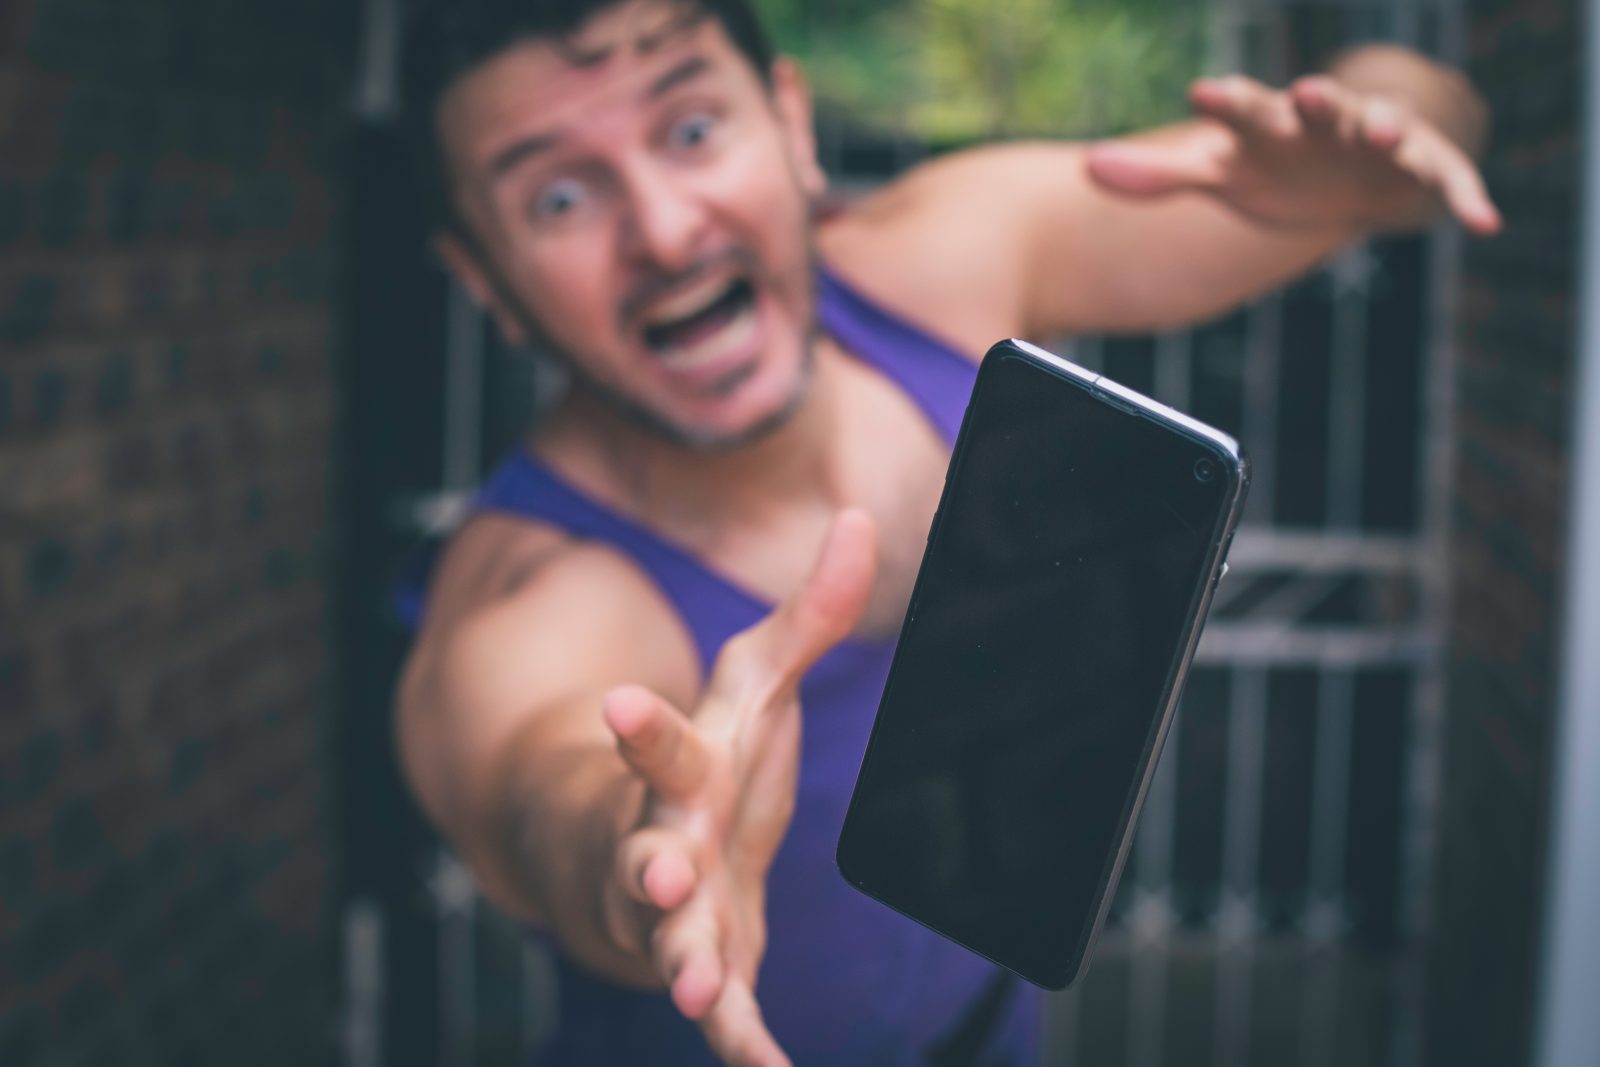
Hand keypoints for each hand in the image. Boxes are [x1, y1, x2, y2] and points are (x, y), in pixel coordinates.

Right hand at [597, 510, 877, 1066]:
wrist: (644, 851)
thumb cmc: (704, 760)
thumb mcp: (756, 683)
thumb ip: (809, 615)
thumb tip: (863, 520)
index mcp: (681, 771)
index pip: (659, 745)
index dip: (640, 729)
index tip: (618, 704)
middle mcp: (664, 845)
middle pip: (648, 855)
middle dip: (650, 867)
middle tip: (660, 874)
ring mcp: (678, 915)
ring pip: (673, 943)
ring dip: (685, 965)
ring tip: (699, 991)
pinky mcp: (710, 966)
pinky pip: (724, 1012)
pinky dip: (741, 1043)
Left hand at [1085, 73, 1500, 235]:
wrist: (1344, 172)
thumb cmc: (1274, 166)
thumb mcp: (1220, 173)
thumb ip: (1160, 174)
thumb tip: (1087, 167)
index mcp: (1272, 123)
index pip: (1244, 108)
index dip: (1226, 103)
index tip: (1203, 93)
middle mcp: (1325, 122)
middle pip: (1320, 107)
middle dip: (1315, 101)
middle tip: (1304, 90)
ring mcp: (1377, 142)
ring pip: (1385, 127)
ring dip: (1385, 127)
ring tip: (1382, 131)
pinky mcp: (1421, 171)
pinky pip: (1448, 183)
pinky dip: (1466, 199)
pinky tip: (1486, 223)